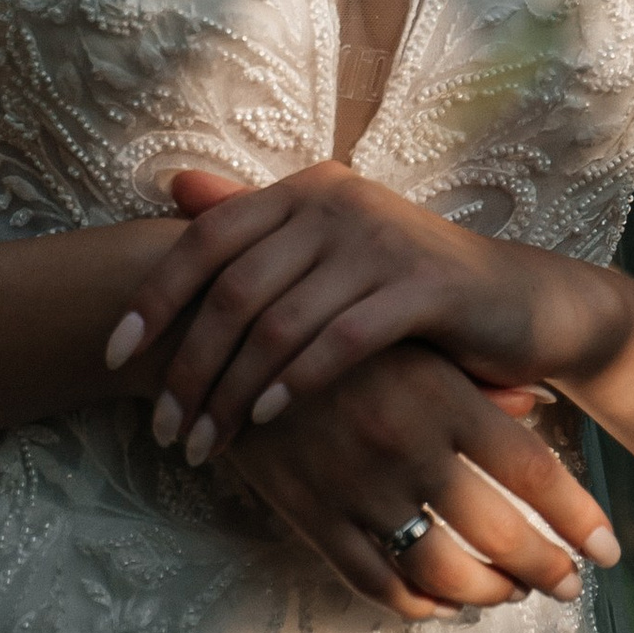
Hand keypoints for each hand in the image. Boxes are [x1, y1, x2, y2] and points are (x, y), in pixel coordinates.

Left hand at [108, 163, 610, 463]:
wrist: (518, 302)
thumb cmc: (408, 286)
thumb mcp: (331, 249)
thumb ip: (258, 222)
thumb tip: (174, 187)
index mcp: (306, 189)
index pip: (207, 238)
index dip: (154, 296)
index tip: (114, 356)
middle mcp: (336, 201)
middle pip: (233, 288)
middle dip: (189, 366)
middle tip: (165, 430)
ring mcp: (380, 241)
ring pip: (277, 321)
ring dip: (230, 391)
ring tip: (203, 445)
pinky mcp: (423, 287)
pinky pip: (339, 340)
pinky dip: (293, 383)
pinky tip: (264, 421)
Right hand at [225, 338, 617, 620]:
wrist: (217, 326)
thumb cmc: (323, 318)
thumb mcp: (404, 333)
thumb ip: (471, 375)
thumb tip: (534, 410)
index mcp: (437, 392)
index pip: (530, 470)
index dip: (576, 518)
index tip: (610, 551)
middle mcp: (406, 445)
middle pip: (498, 533)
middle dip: (546, 568)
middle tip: (572, 587)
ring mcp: (357, 486)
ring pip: (440, 571)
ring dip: (485, 593)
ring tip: (510, 595)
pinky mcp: (312, 515)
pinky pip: (375, 582)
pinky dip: (416, 604)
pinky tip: (439, 603)